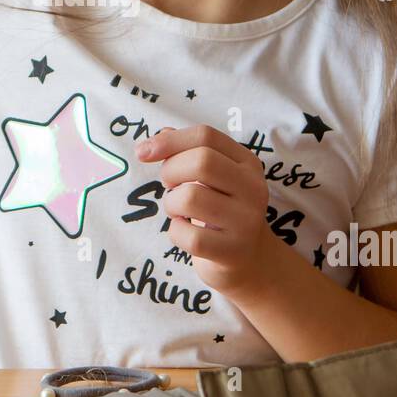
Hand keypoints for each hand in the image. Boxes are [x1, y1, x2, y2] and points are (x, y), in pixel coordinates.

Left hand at [135, 124, 273, 296]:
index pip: (206, 136)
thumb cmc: (221, 210)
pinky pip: (189, 235)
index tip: (143, 152)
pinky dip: (175, 232)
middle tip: (169, 185)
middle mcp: (253, 188)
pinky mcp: (233, 251)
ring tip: (177, 211)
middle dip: (171, 171)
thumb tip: (155, 138)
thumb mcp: (212, 177)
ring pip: (190, 197)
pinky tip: (184, 232)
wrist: (251, 260)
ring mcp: (246, 221)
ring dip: (170, 203)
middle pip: (201, 161)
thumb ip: (187, 152)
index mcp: (247, 163)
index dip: (169, 141)